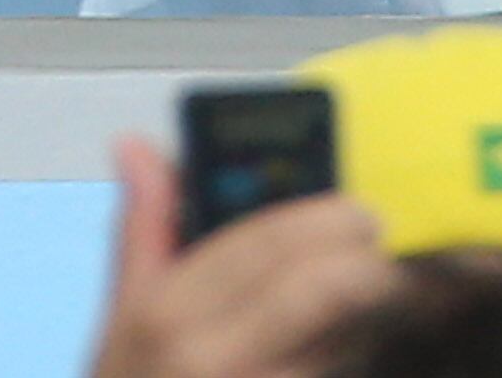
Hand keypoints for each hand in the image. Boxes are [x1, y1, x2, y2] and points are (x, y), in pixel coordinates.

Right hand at [85, 133, 394, 377]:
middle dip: (366, 257)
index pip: (269, 240)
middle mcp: (212, 355)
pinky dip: (354, 348)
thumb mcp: (124, 310)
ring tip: (370, 287)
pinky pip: (337, 367)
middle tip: (378, 239)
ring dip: (368, 308)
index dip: (328, 216)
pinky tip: (349, 335)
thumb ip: (143, 225)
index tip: (357, 207)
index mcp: (169, 310)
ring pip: (344, 335)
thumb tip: (135, 146)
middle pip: (323, 286)